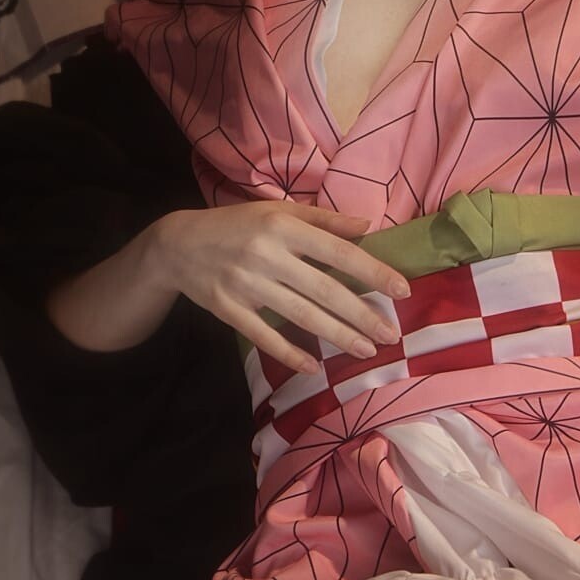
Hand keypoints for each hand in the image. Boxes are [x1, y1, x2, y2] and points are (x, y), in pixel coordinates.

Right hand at [150, 202, 409, 374]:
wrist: (177, 244)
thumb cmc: (238, 225)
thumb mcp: (278, 211)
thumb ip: (324, 220)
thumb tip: (368, 226)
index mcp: (283, 226)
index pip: (338, 253)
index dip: (373, 272)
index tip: (402, 290)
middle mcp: (267, 255)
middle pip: (324, 290)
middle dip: (362, 315)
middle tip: (391, 335)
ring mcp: (246, 285)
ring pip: (300, 316)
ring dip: (337, 336)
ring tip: (367, 350)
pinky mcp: (228, 309)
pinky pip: (264, 336)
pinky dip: (290, 353)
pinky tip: (315, 368)